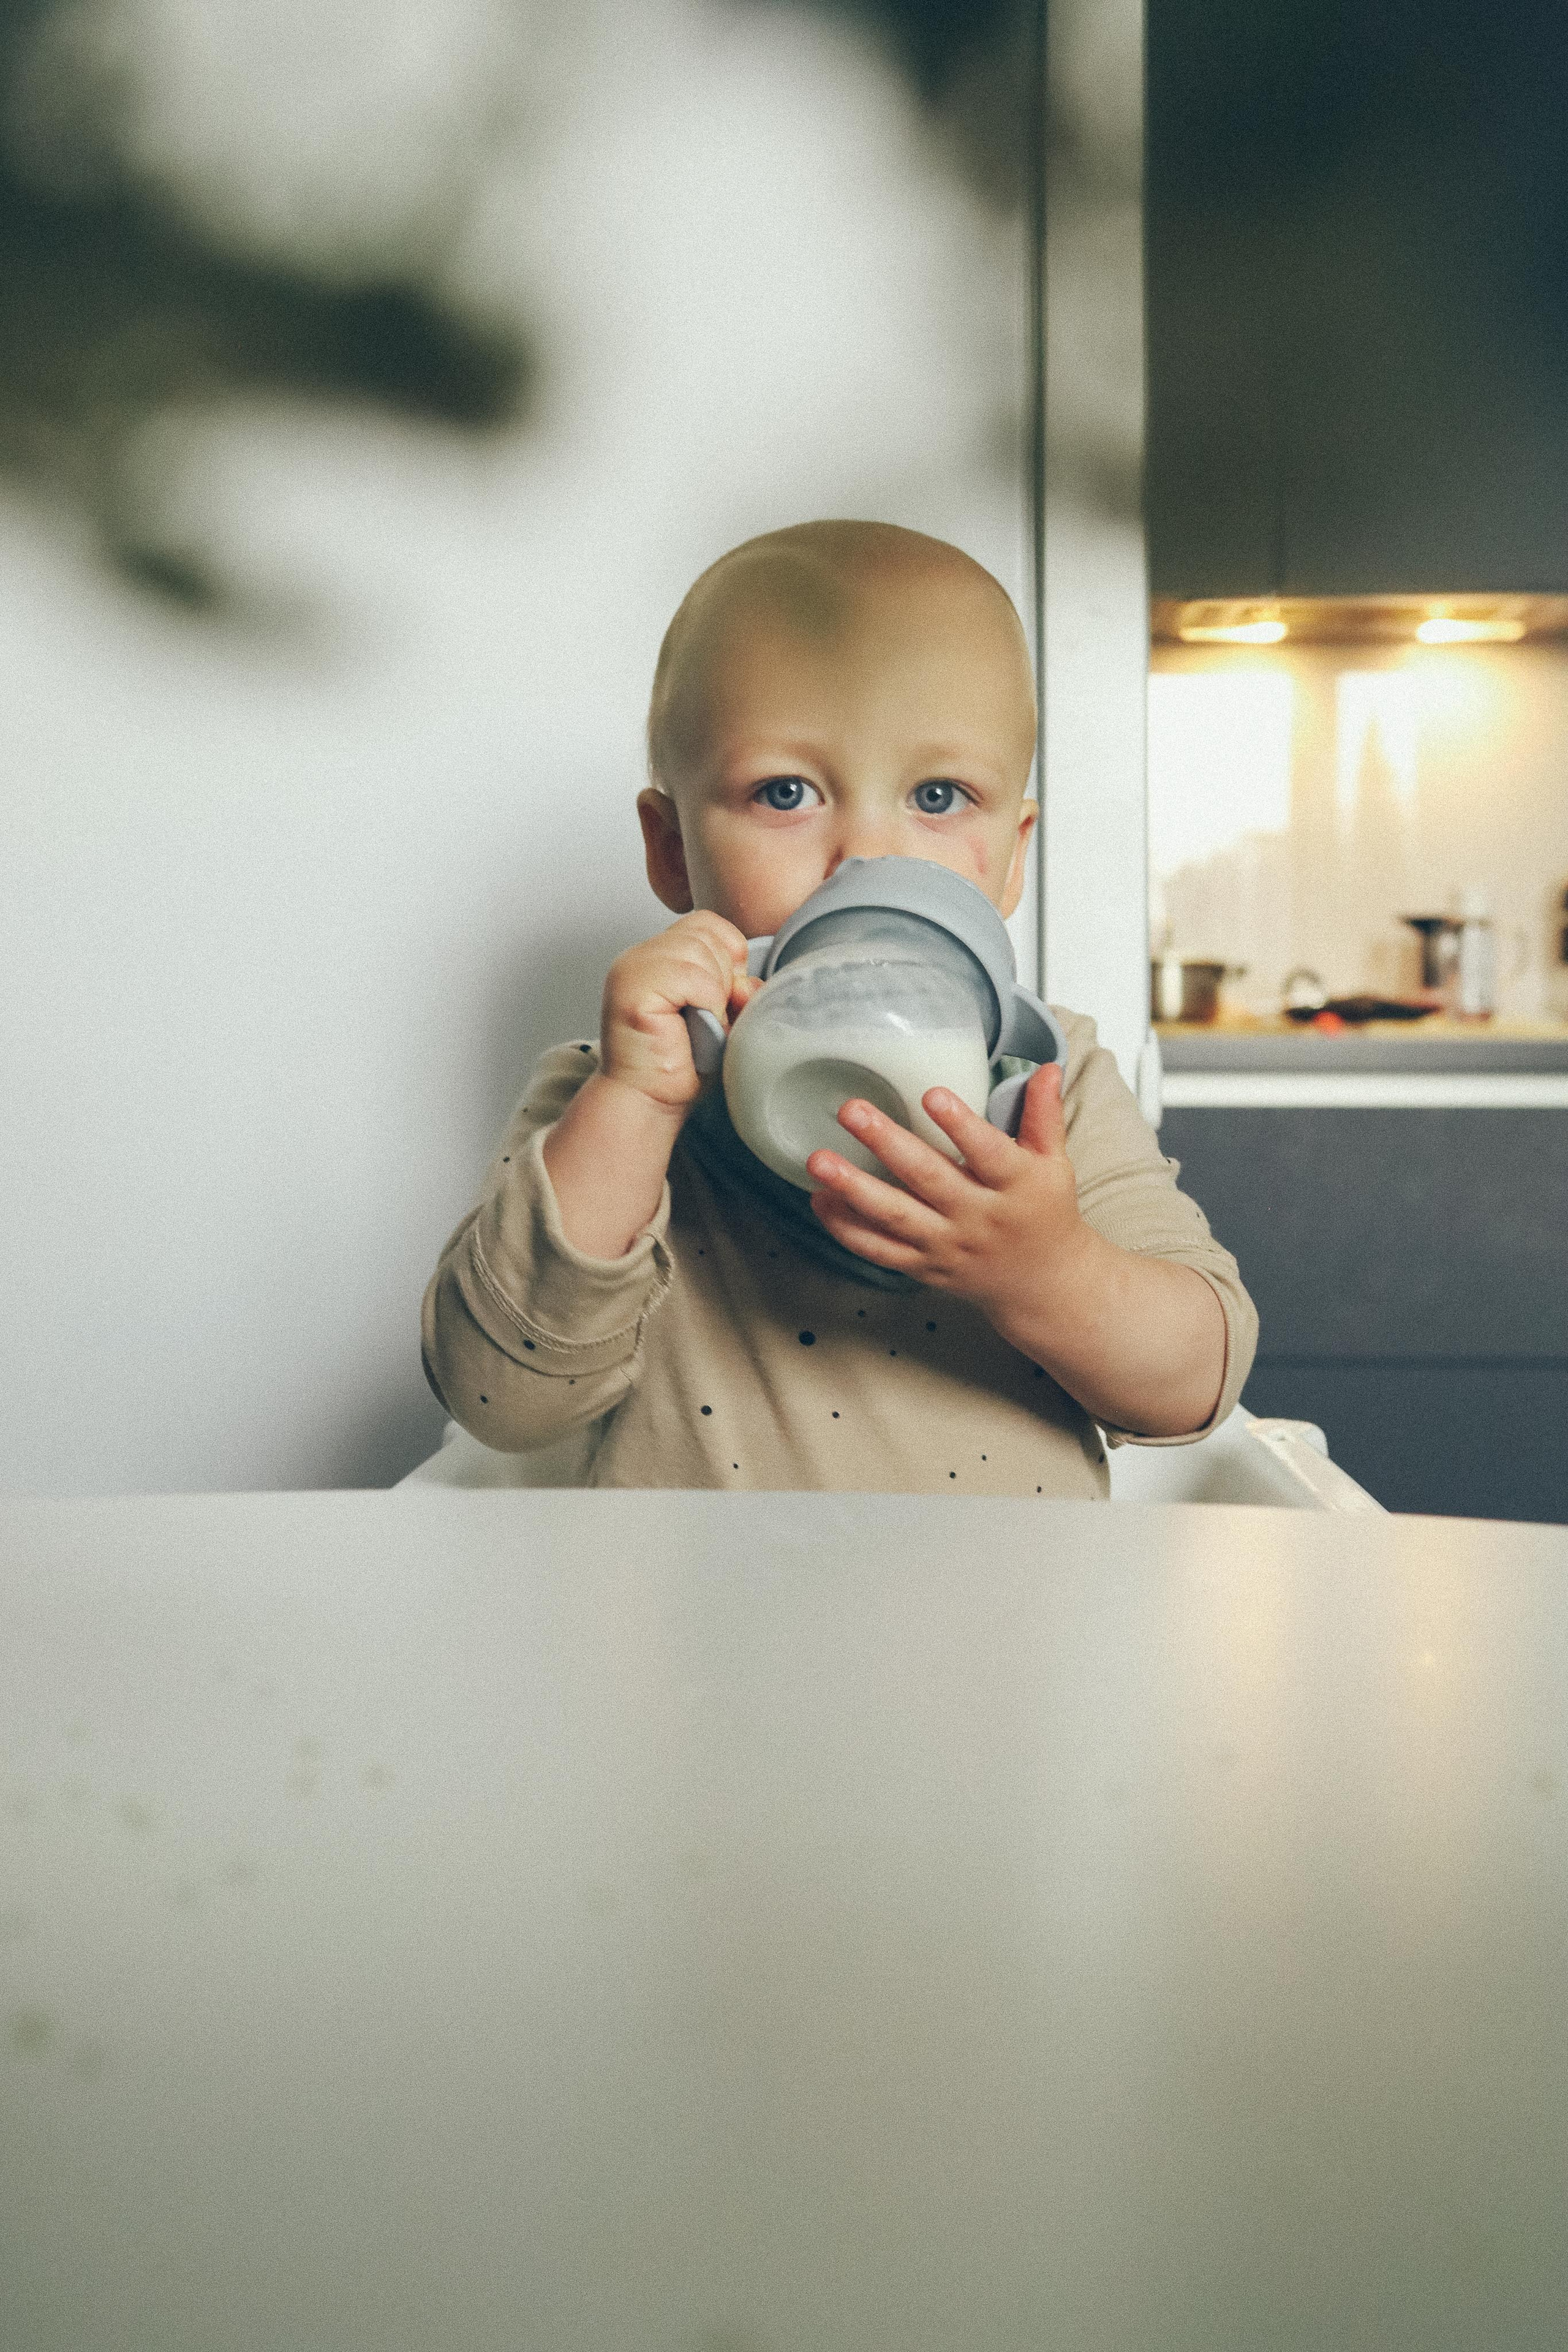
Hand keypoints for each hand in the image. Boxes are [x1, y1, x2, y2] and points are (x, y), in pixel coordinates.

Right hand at [599, 912, 759, 1115]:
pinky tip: (693, 1025)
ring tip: (700, 1023)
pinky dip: (705, 1001)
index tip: (722, 997)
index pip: (706, 923)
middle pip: (706, 933)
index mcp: (660, 954)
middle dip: (723, 976)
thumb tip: (749, 982)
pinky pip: (690, 975)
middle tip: (710, 1016)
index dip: (728, 956)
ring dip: (714, 992)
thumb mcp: (722, 1016)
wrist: (649, 1100)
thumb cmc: (681, 1063)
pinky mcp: (631, 987)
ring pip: (699, 950)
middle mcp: (641, 954)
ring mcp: (632, 967)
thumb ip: (737, 988)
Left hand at [805, 1062, 1090, 1335]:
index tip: (931, 1094)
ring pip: (896, 1217)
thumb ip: (1044, 1115)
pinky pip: (880, 1250)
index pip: (989, 1153)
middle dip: (887, 1143)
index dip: (960, 1125)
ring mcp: (947, 1245)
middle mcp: (978, 1218)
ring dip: (853, 1188)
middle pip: (929, 1179)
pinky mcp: (923, 1266)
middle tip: (852, 1110)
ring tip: (818, 1160)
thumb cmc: (1045, 1211)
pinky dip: (847, 1229)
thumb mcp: (1055, 1163)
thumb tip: (1047, 1066)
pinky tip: (820, 1200)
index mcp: (1015, 1186)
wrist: (1040, 1283)